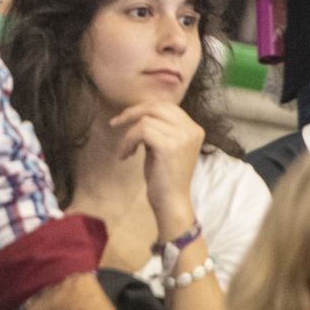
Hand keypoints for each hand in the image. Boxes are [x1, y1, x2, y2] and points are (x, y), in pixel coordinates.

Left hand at [109, 102, 204, 236]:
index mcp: (194, 129)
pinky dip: (128, 142)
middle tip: (115, 123)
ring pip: (146, 120)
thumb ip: (158, 129)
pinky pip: (141, 131)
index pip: (166, 106)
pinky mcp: (169, 146)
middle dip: (133, 112)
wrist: (171, 203)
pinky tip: (126, 156)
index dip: (143, 109)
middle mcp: (192, 130)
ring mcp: (183, 137)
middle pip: (157, 107)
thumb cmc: (164, 178)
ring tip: (126, 152)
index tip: (125, 118)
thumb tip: (138, 114)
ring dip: (129, 135)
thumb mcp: (163, 147)